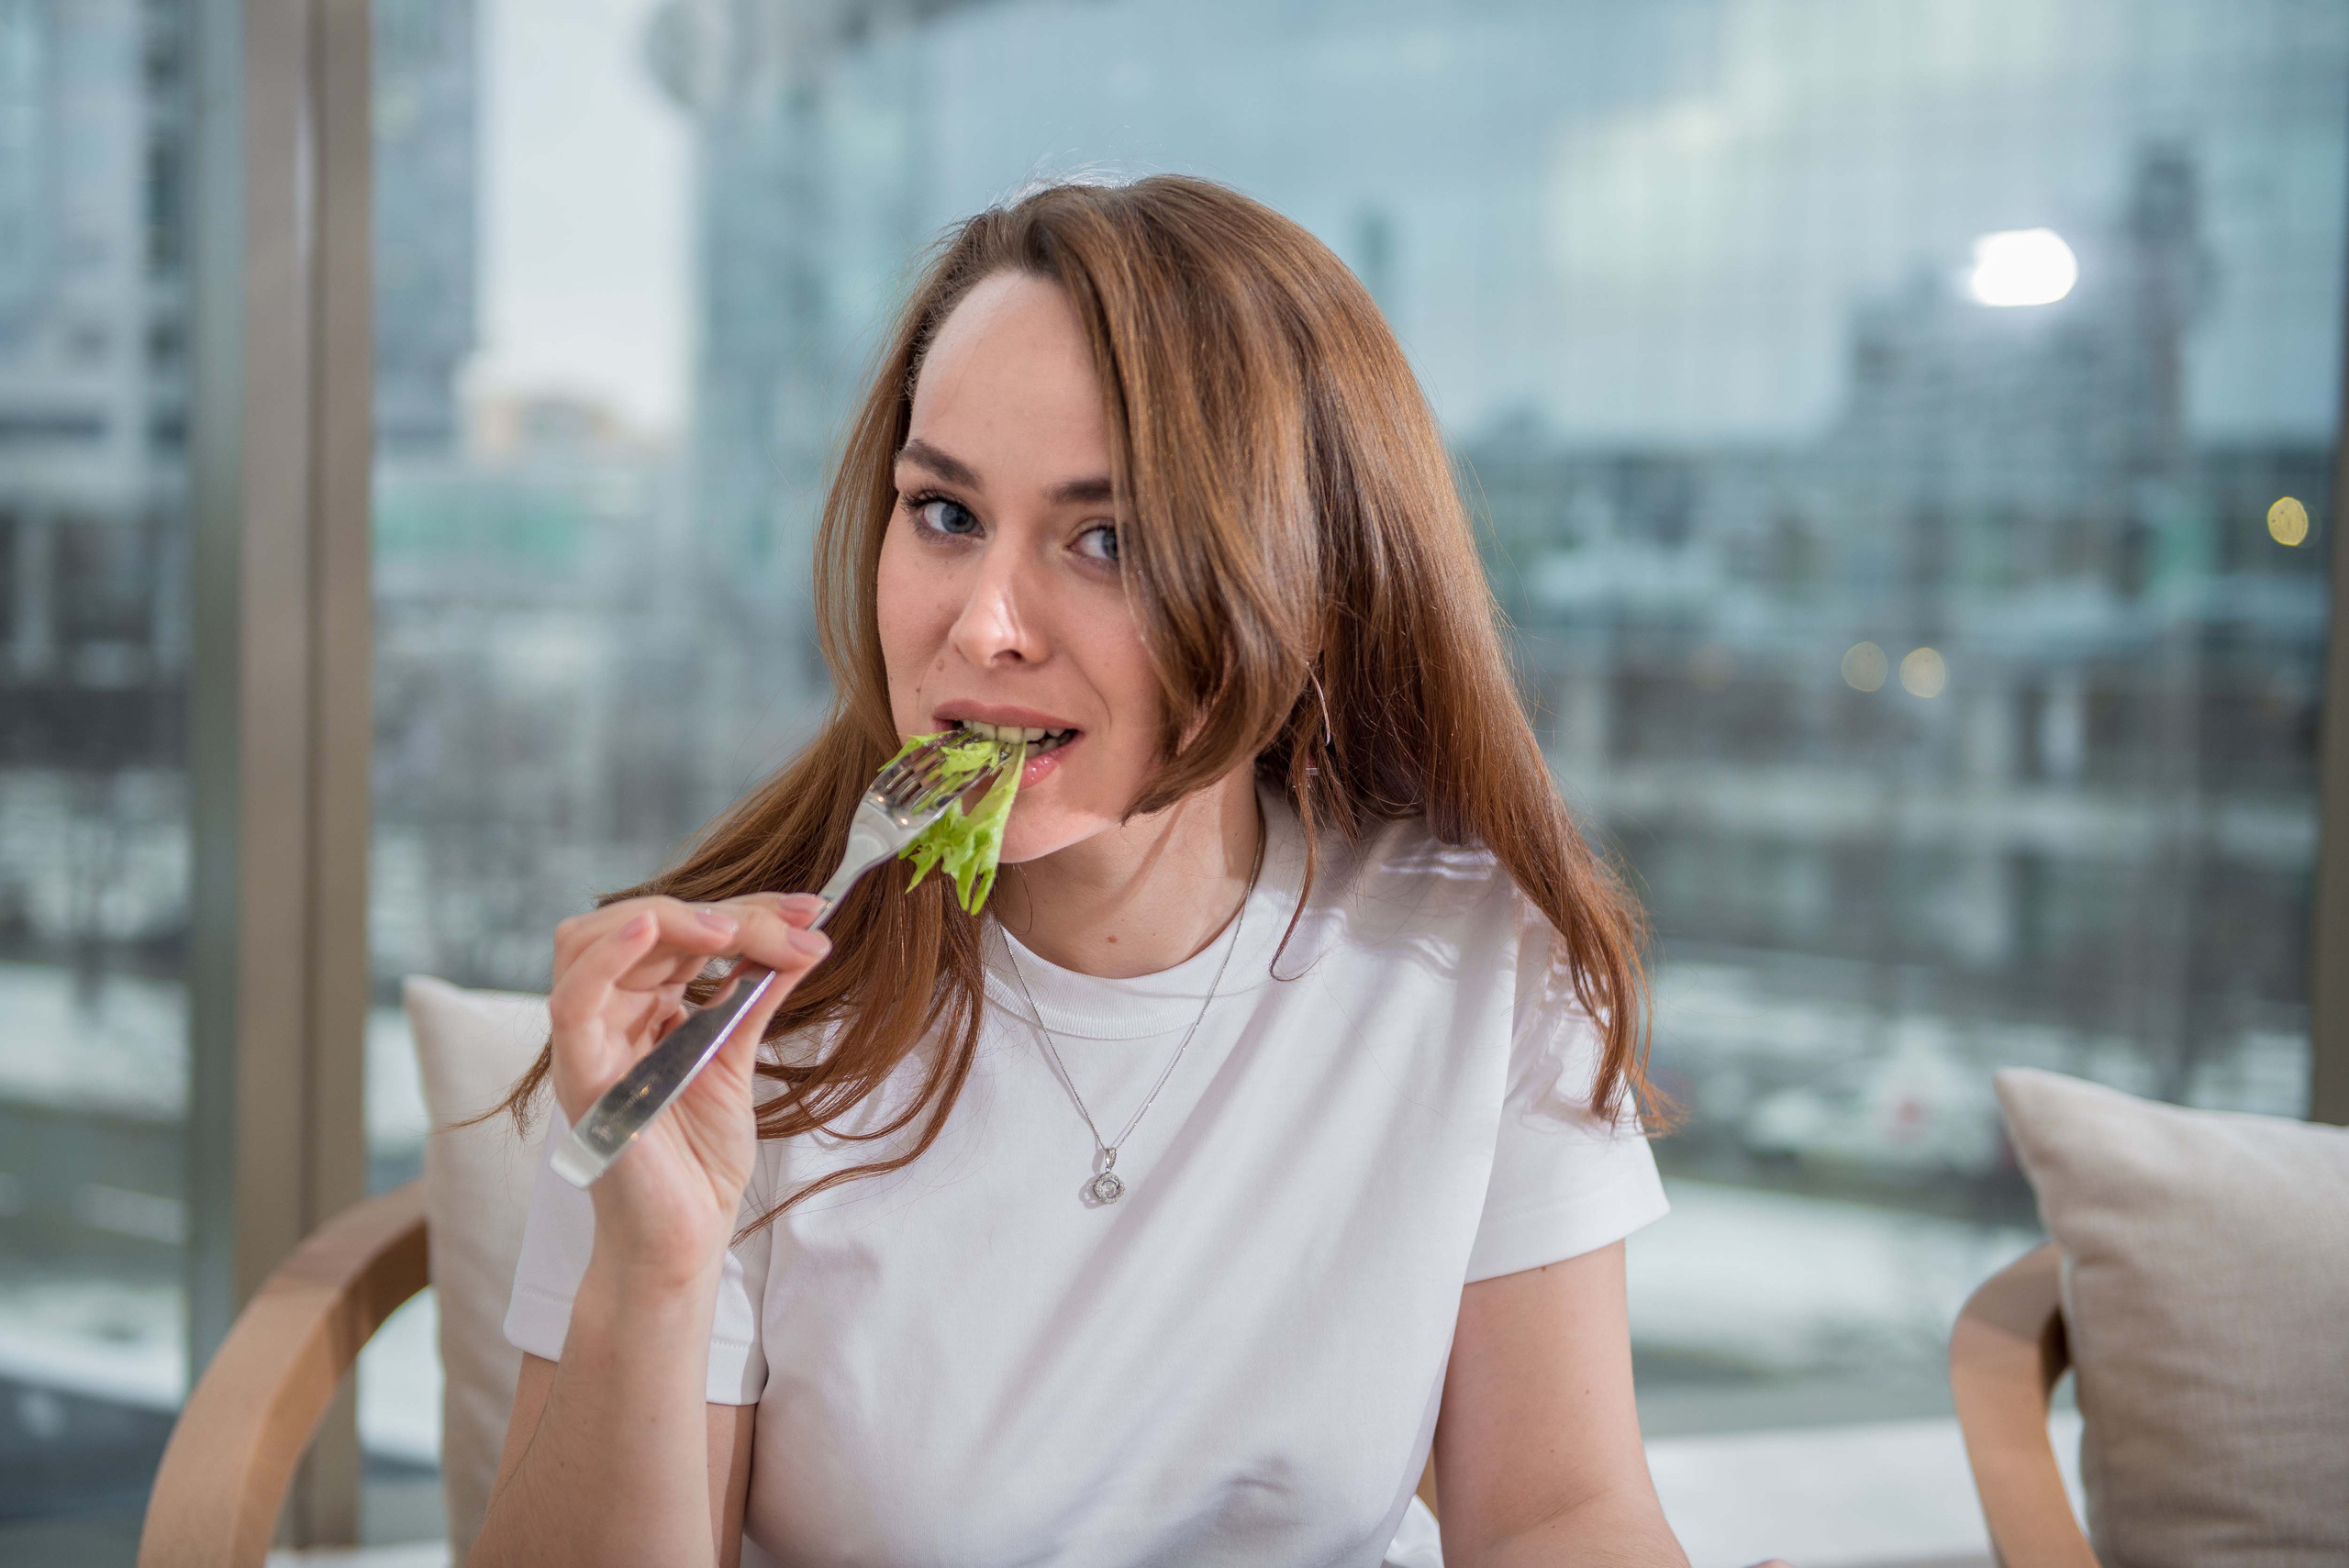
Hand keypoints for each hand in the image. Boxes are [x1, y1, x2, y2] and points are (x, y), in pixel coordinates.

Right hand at [546, 892, 830, 1283]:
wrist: (685, 1238)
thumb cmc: (700, 1159)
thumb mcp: (738, 1057)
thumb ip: (758, 994)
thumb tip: (809, 938)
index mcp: (643, 1006)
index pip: (681, 930)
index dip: (747, 910)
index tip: (815, 911)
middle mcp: (608, 1014)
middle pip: (643, 922)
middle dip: (724, 911)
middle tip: (797, 920)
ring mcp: (587, 1042)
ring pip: (593, 940)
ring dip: (668, 919)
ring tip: (733, 928)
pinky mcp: (580, 1076)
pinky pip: (574, 1001)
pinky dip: (607, 956)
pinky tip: (652, 926)